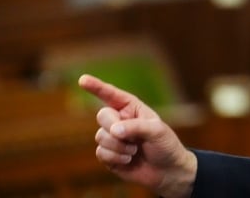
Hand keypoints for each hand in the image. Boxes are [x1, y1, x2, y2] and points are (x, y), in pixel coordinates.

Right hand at [78, 74, 196, 197]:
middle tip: (132, 138)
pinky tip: (129, 160)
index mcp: (132, 108)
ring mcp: (112, 138)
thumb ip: (135, 127)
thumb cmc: (166, 145)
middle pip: (102, 116)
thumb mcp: (157, 131)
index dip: (96, 86)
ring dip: (119, 146)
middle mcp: (119, 120)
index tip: (82, 79)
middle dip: (114, 127)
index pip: (111, 94)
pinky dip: (115, 157)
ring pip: (100, 136)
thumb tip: (113, 130)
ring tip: (135, 150)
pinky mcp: (108, 155)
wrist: (167, 171)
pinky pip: (101, 153)